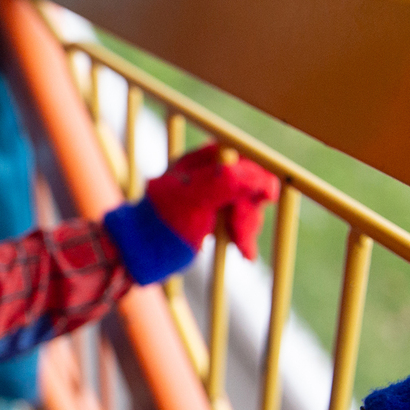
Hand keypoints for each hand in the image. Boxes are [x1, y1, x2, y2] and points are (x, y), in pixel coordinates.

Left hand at [144, 143, 279, 259]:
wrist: (142, 252)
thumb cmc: (162, 225)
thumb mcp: (193, 201)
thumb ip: (225, 183)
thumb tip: (261, 177)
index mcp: (201, 161)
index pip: (244, 157)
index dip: (258, 176)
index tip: (266, 197)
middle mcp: (208, 173)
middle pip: (250, 182)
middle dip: (249, 210)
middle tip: (241, 237)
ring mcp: (212, 193)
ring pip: (247, 202)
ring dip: (248, 225)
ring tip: (241, 248)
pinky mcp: (214, 213)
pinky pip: (240, 217)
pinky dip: (243, 234)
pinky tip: (244, 251)